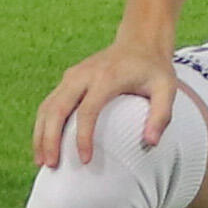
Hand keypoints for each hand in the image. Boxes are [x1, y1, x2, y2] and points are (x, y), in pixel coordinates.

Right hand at [34, 41, 187, 170]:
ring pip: (48, 106)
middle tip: (51, 165)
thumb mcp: (167, 88)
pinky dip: (43, 125)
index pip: (87, 110)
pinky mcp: (68, 79)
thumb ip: (161, 115)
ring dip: (41, 134)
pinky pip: (49, 103)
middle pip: (57, 108)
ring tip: (42, 161)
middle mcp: (84, 75)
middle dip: (50, 138)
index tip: (85, 160)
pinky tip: (44, 145)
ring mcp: (73, 75)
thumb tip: (150, 143)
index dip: (83, 137)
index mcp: (107, 77)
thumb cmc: (154, 69)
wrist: (140, 41)